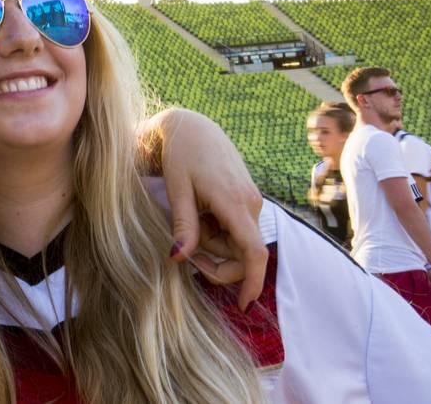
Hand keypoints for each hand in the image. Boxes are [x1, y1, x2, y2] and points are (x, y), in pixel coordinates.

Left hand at [141, 108, 267, 309]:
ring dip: (213, 243)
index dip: (252, 282)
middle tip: (184, 250)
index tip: (242, 304)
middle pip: (243, 255)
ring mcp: (252, 202)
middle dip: (215, 261)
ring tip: (190, 216)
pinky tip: (200, 212)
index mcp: (235, 203)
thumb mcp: (177, 190)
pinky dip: (217, 231)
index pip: (253, 253)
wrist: (192, 127)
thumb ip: (183, 226)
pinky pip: (236, 230)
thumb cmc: (181, 155)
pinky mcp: (248, 200)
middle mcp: (251, 205)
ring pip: (238, 243)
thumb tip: (179, 258)